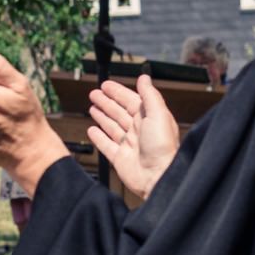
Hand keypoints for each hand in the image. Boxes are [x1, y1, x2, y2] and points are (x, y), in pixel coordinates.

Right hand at [88, 76, 179, 200]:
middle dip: (106, 102)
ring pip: (112, 126)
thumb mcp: (158, 114)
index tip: (105, 85)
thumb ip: (150, 95)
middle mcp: (139, 131)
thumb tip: (144, 77)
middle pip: (119, 112)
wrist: (158, 176)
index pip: (131, 100)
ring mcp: (128, 145)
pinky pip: (106, 145)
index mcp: (148, 119)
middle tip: (94, 93)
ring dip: (102, 116)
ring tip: (92, 107)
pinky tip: (91, 130)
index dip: (118, 92)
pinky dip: (98, 137)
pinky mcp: (120, 159)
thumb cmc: (163, 147)